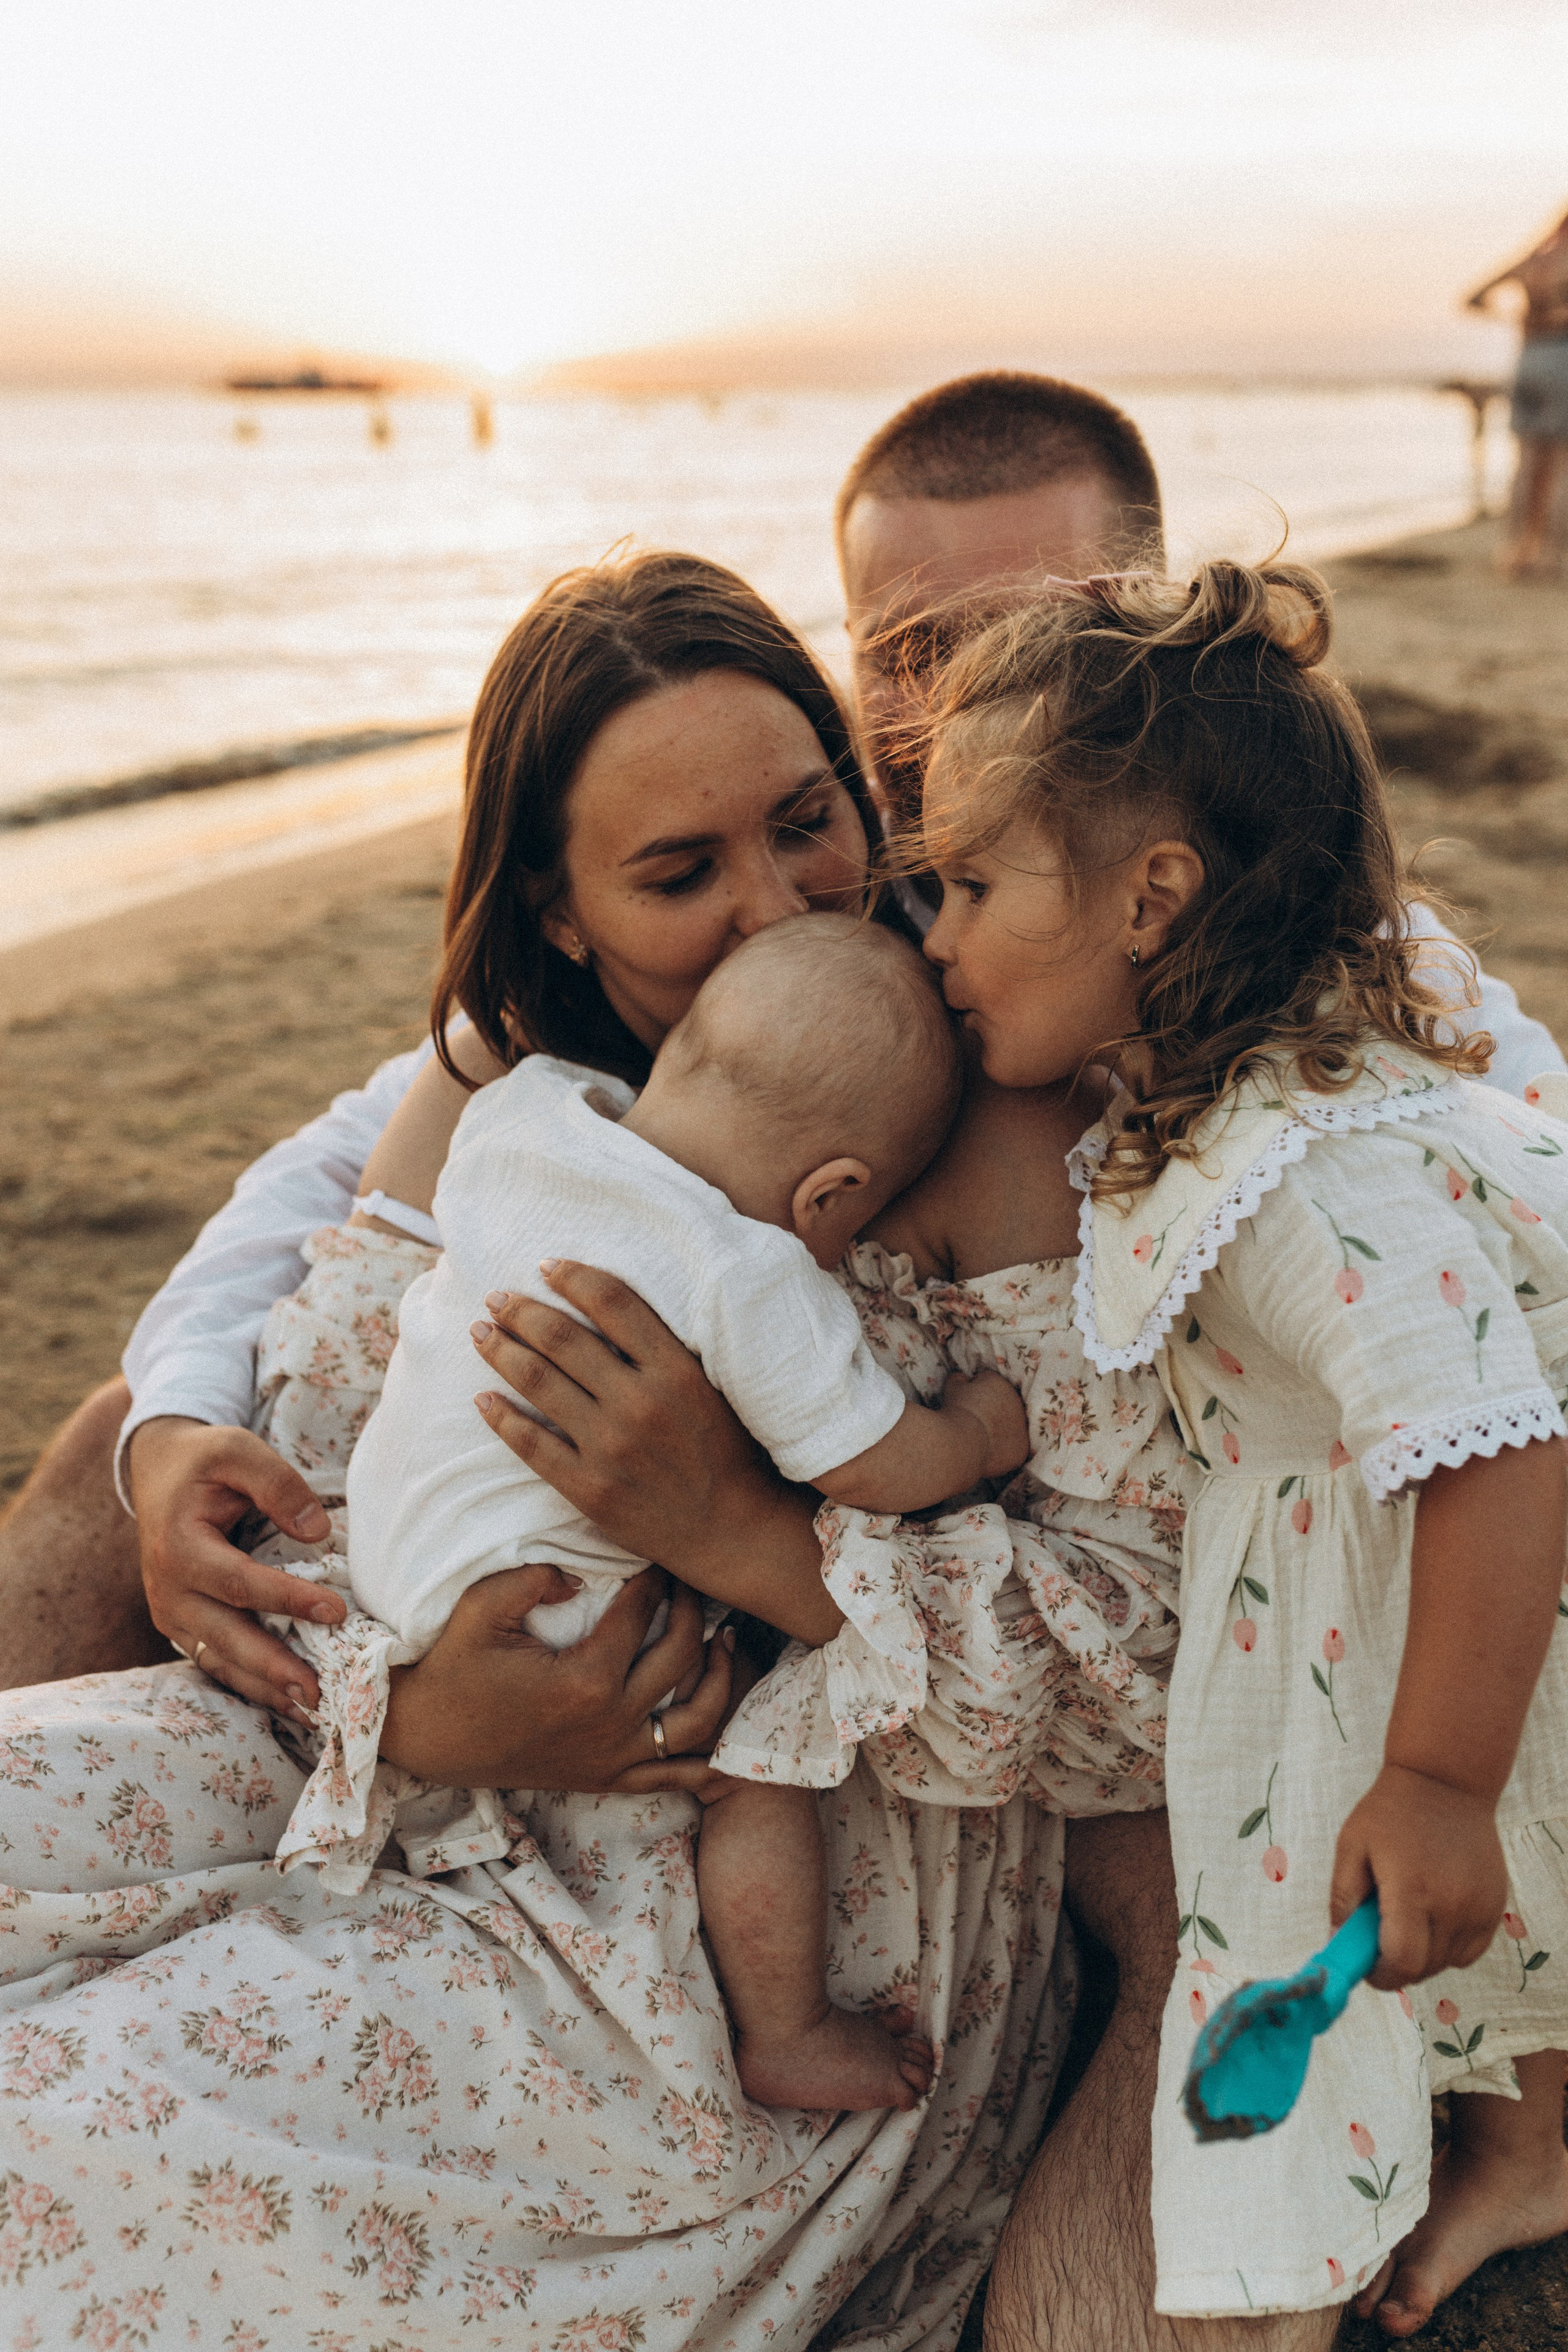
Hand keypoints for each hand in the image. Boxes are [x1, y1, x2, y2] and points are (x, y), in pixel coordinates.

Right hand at [126, 1416, 344, 1720]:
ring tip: (309, 1708)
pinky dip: (249, 1682)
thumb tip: (318, 1531)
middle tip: (319, 1690)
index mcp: (178, 1546)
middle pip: (226, 1636)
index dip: (287, 1599)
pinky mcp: (182, 1625)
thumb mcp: (238, 1450)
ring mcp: (172, 1613)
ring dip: (264, 1686)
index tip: (336, 1611)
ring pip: (219, 1659)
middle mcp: (169, 1589)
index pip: (239, 1582)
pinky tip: (286, 1701)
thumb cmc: (205, 1461)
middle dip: (273, 1666)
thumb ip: (277, 1484)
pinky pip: (215, 1660)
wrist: (158, 1471)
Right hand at [381, 1562, 735, 1789]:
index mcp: (584, 1680)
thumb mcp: (479, 1608)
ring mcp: (611, 1758)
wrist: (424, 1737)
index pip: (642, 1614)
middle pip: (681, 1657)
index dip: (654, 1577)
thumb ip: (534, 1577)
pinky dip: (708, 1752)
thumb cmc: (450, 1668)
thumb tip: (582, 1575)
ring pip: (699, 1721)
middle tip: (687, 1581)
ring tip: (722, 1639)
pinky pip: (675, 1774)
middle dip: (692, 1609)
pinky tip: (721, 1719)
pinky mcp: (605, 1779)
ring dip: (720, 1678)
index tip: (655, 1553)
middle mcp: (610, 1724)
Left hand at [468, 1263, 824, 1618]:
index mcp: (676, 1370)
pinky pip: (532, 1445)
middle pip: (564, 1339)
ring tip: (480, 1333)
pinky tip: (481, 1399)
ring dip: (502, 1351)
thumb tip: (607, 1306)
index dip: (574, 1277)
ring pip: (539, 1383)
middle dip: (521, 1311)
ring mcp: (611, 1447)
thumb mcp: (710, 1387)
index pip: (614, 1303)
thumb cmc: (727, 1451)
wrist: (732, 1529)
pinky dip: (502, 1418)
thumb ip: (665, 1350)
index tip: (546, 1265)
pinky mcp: (590, 1488)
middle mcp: (639, 1403)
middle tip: (495, 1296)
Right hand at [944, 1367, 1030, 1479]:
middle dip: (989, 1409)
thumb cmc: (958, 1412)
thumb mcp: (952, 1387)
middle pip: (1001, 1404)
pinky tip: (986, 1451)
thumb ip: (959, 1378)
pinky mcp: (1021, 1449)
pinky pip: (1011, 1447)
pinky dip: (1000, 1449)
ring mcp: (1022, 1427)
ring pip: (1008, 1426)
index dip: (973, 1391)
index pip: (987, 1382)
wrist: (965, 1442)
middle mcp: (1016, 1402)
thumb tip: (962, 1378)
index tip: (964, 1402)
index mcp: (1000, 1384)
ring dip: (996, 1429)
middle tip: (971, 1420)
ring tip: (978, 1437)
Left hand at [1329, 1762, 1507, 1989]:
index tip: (1367, 1966)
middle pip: (1424, 1968)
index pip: (1402, 1961)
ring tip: (1407, 1923)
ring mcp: (1478, 1907)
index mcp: (1411, 1889)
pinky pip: (1471, 1950)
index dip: (1381, 1975)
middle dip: (1397, 1967)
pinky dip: (1450, 1947)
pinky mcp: (1495, 1906)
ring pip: (1448, 1962)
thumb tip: (1337, 1940)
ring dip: (1424, 1957)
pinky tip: (1433, 1918)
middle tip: (1380, 1944)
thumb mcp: (1352, 1845)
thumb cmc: (1390, 1812)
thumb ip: (1342, 1896)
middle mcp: (1451, 1905)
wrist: (1446, 1783)